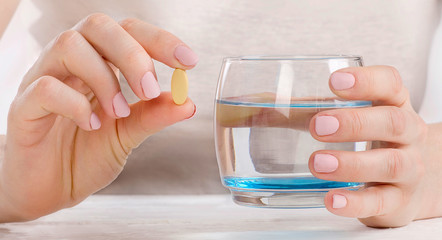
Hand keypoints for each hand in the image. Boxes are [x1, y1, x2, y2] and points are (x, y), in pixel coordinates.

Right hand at [0, 13, 196, 221]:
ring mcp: (43, 79)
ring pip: (69, 45)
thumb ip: (153, 115)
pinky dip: (74, 104)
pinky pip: (45, 87)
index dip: (159, 40)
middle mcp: (71, 63)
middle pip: (98, 26)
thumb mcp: (128, 134)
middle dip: (132, 54)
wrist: (49, 190)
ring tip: (119, 113)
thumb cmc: (85, 155)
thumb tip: (188, 102)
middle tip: (149, 89)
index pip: (128, 31)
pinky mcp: (23, 107)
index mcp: (99, 64)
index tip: (188, 61)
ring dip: (104, 78)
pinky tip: (90, 125)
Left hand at [308, 66, 441, 226]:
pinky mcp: (398, 202)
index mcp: (392, 105)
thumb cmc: (369, 141)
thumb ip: (296, 113)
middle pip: (393, 122)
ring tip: (317, 163)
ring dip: (351, 164)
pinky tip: (332, 199)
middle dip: (355, 123)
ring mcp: (408, 170)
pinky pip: (380, 203)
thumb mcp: (343, 121)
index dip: (367, 80)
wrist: (406, 182)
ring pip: (390, 164)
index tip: (335, 82)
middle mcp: (407, 135)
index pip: (389, 84)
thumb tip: (240, 110)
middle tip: (317, 126)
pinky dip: (355, 202)